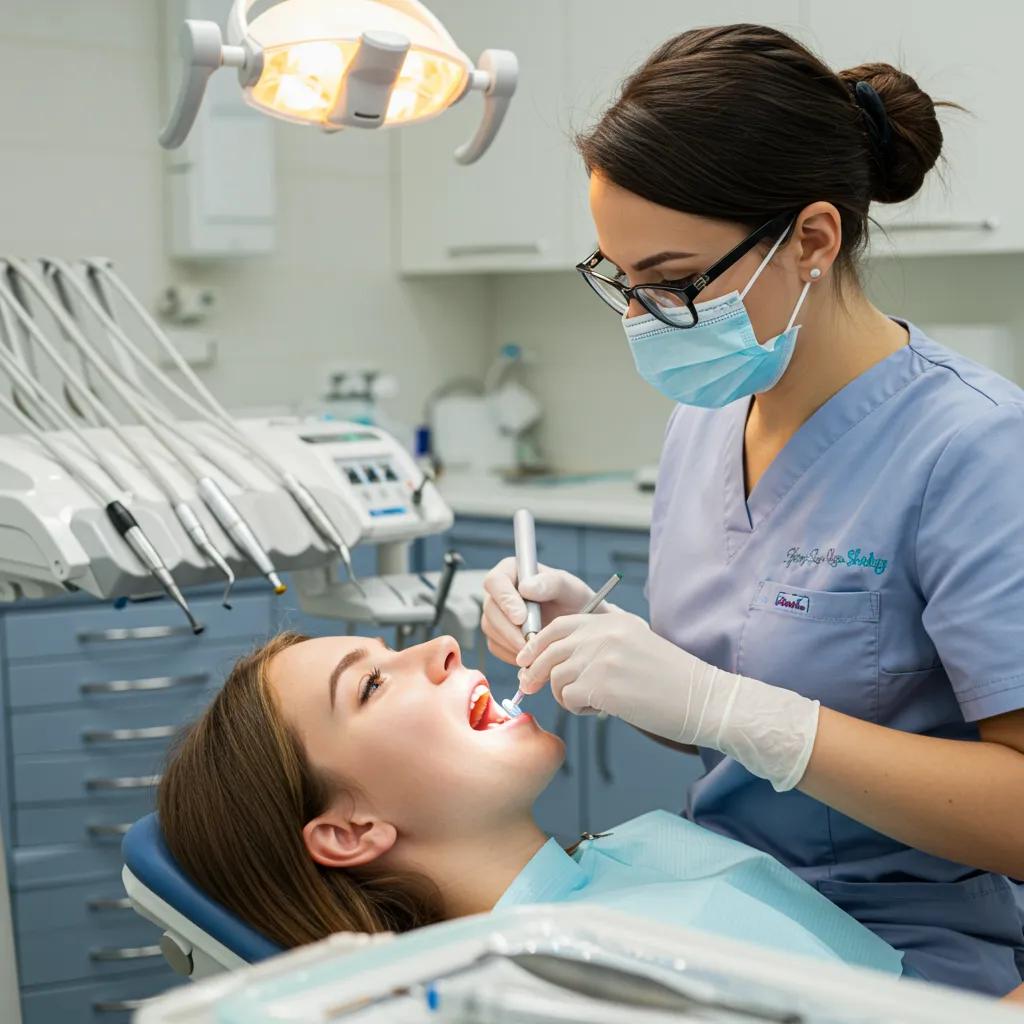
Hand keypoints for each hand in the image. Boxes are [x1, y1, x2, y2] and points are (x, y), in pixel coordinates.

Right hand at [480, 557, 612, 664]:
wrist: (575, 626)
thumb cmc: (573, 601)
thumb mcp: (570, 589)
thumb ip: (551, 584)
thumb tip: (525, 588)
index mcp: (511, 571)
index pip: (495, 581)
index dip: (504, 599)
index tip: (520, 617)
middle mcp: (499, 592)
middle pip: (490, 609)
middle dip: (509, 628)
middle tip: (530, 642)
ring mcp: (495, 614)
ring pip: (491, 629)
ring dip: (512, 642)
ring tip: (537, 648)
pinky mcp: (497, 635)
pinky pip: (496, 646)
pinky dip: (512, 653)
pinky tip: (532, 654)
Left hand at [516, 610, 820, 792]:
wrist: (703, 699)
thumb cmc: (673, 681)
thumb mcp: (635, 647)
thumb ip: (599, 646)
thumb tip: (558, 662)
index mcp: (612, 621)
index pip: (559, 626)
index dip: (536, 644)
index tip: (525, 660)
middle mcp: (603, 634)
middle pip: (548, 650)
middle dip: (535, 671)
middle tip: (531, 688)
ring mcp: (601, 658)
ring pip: (556, 677)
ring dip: (564, 695)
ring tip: (590, 703)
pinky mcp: (602, 685)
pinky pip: (569, 699)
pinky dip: (579, 709)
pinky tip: (601, 710)